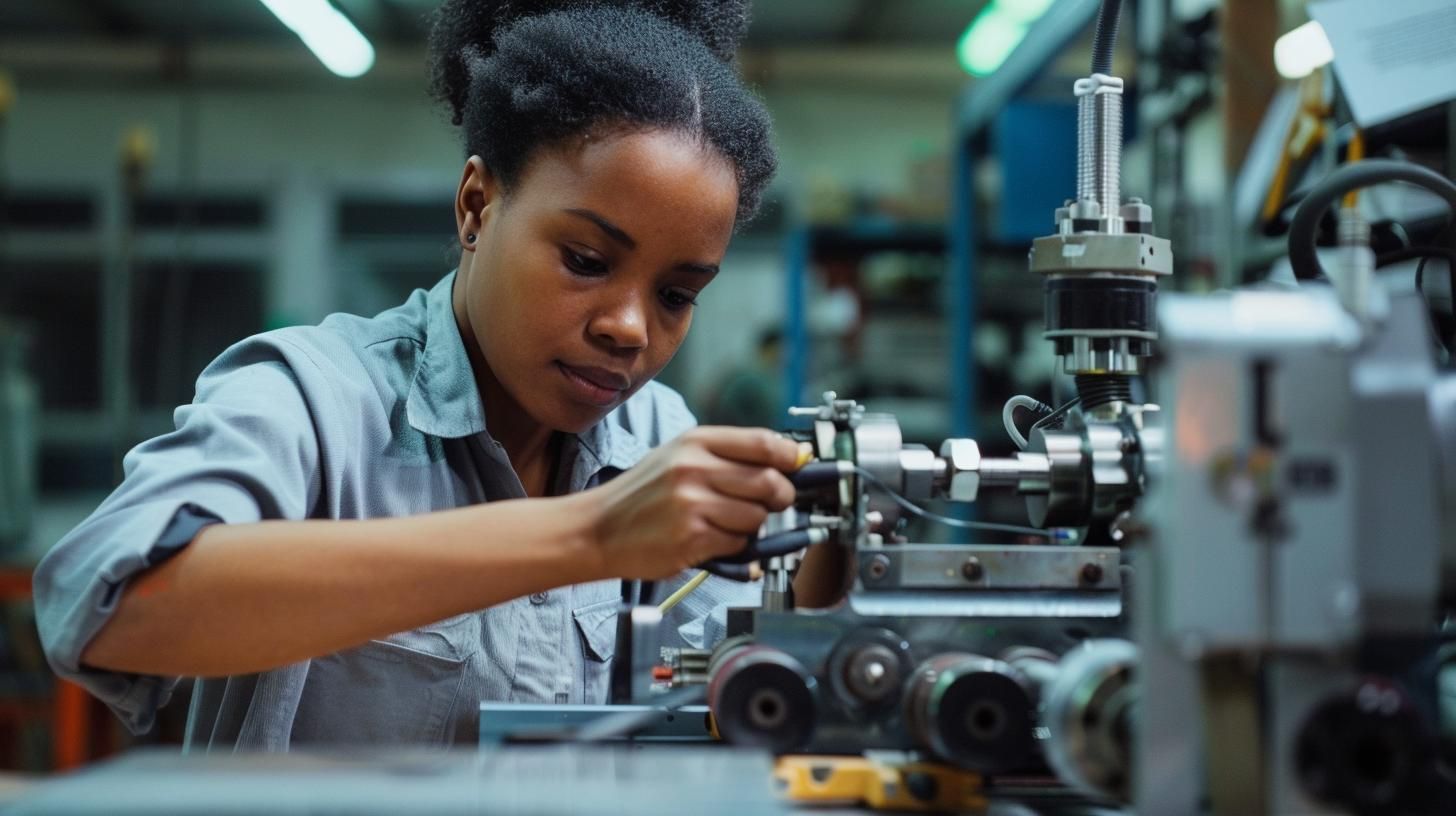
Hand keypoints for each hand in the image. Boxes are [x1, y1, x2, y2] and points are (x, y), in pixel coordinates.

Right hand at [575, 427, 803, 579]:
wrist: (595, 529)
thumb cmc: (639, 496)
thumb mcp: (677, 457)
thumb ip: (728, 456)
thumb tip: (789, 457)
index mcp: (695, 442)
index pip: (764, 443)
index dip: (791, 457)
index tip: (799, 466)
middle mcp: (694, 468)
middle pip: (770, 482)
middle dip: (780, 498)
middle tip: (769, 504)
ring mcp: (692, 503)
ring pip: (757, 517)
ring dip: (751, 526)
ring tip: (724, 524)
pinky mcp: (691, 538)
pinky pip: (738, 544)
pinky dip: (733, 547)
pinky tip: (709, 540)